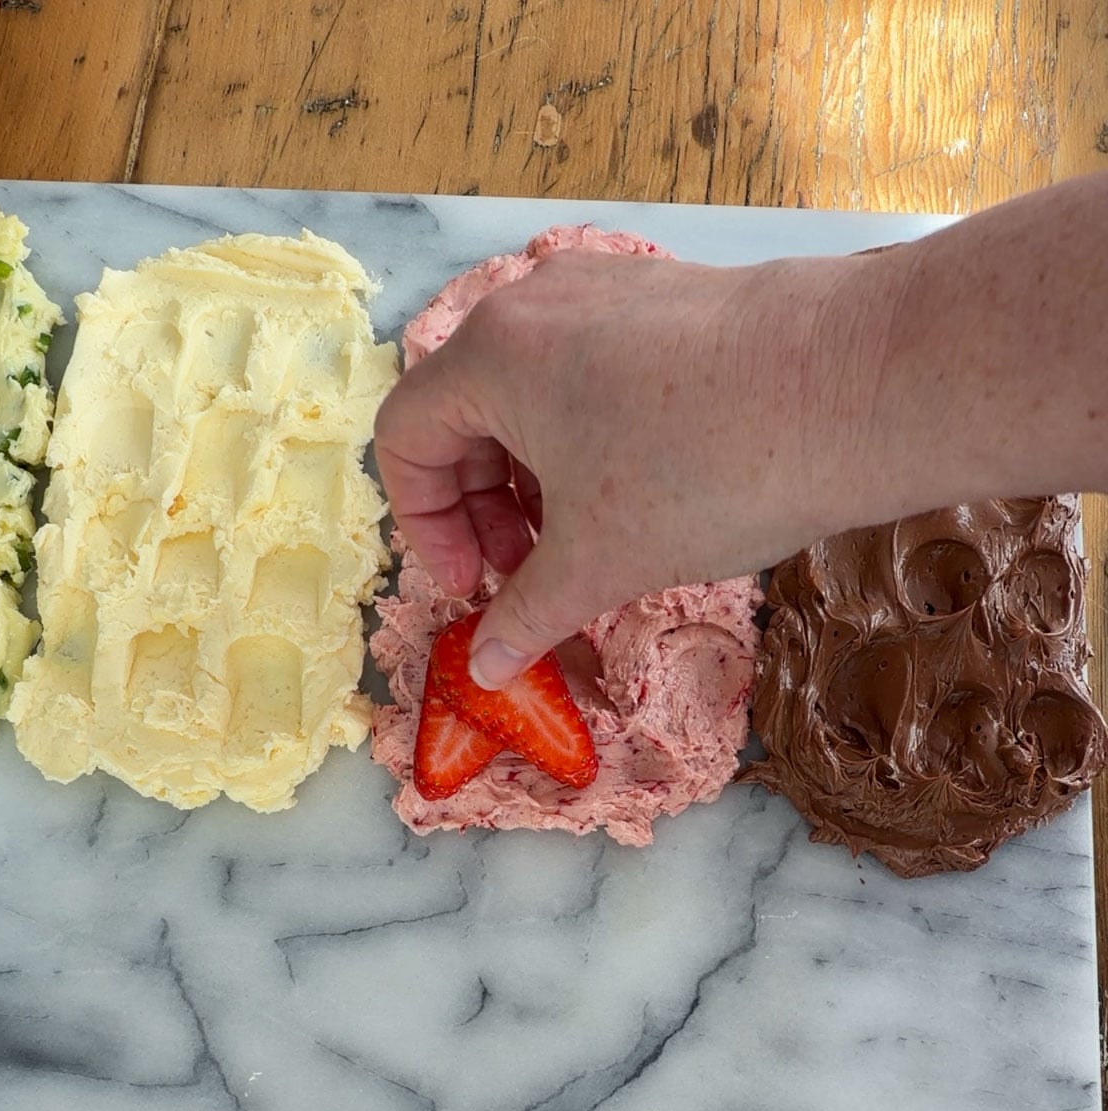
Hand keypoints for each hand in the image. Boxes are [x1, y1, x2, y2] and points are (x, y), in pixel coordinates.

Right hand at [374, 248, 877, 686]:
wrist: (858, 387)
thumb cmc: (706, 470)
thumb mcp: (598, 561)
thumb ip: (524, 615)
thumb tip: (485, 668)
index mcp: (491, 356)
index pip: (404, 438)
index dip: (426, 528)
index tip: (475, 587)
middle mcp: (536, 305)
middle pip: (465, 414)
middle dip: (485, 509)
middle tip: (528, 576)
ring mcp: (608, 291)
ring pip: (534, 395)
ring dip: (539, 481)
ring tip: (592, 543)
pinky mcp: (669, 298)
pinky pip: (595, 374)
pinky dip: (591, 441)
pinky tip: (648, 494)